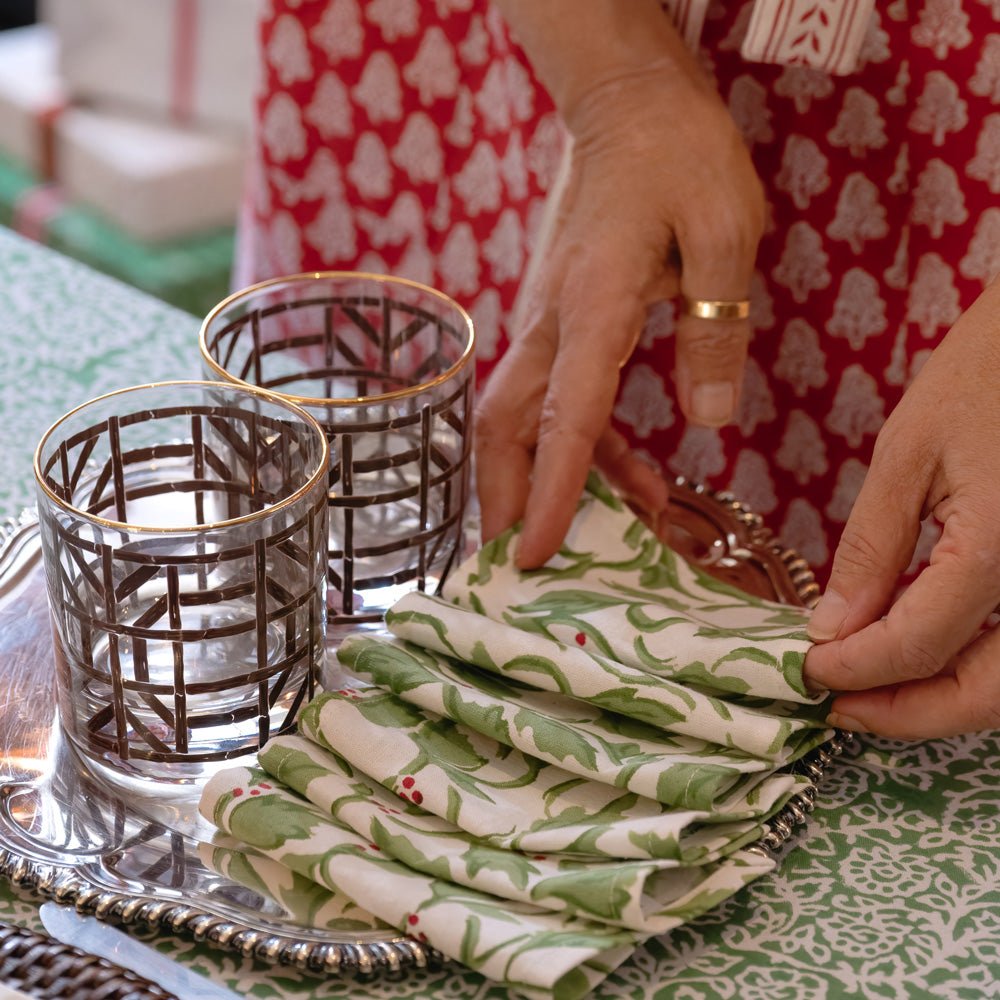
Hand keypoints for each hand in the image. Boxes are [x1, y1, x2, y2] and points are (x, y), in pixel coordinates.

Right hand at [475, 58, 764, 567]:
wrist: (625, 105)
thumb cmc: (679, 156)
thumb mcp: (725, 232)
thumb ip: (716, 329)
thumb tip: (707, 424)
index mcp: (592, 305)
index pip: (564, 416)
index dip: (547, 491)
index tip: (530, 554)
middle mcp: (551, 323)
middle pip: (503, 427)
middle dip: (501, 499)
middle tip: (514, 565)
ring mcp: (545, 322)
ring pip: (518, 418)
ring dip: (542, 480)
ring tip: (598, 531)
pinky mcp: (558, 320)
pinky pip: (551, 397)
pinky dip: (577, 446)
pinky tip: (627, 474)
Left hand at [804, 278, 999, 737]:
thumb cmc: (987, 373)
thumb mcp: (909, 454)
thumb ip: (873, 551)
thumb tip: (832, 630)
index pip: (917, 645)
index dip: (854, 670)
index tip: (806, 671)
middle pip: (988, 694)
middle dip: (907, 713)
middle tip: (837, 707)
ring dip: (944, 701)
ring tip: (872, 690)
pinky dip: (977, 668)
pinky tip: (923, 656)